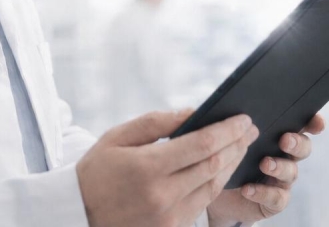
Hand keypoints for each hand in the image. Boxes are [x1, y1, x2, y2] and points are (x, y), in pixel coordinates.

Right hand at [76, 109, 259, 226]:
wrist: (79, 215)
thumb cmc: (97, 171)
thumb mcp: (117, 137)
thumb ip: (156, 123)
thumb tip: (193, 112)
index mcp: (147, 167)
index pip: (202, 144)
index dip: (227, 130)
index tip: (242, 118)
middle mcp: (162, 195)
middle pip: (214, 165)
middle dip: (236, 144)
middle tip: (250, 129)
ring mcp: (168, 217)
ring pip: (213, 187)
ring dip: (231, 164)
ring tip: (240, 146)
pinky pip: (202, 204)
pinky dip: (215, 184)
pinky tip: (221, 169)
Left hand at [206, 113, 324, 225]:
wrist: (218, 190)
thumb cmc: (227, 155)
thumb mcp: (231, 136)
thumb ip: (239, 123)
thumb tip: (236, 111)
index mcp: (279, 136)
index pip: (302, 126)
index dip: (313, 123)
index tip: (317, 122)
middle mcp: (286, 157)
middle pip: (303, 148)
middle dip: (297, 143)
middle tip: (284, 140)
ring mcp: (282, 180)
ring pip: (291, 172)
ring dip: (279, 166)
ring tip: (264, 164)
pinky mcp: (274, 201)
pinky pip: (276, 197)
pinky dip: (263, 192)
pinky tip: (248, 188)